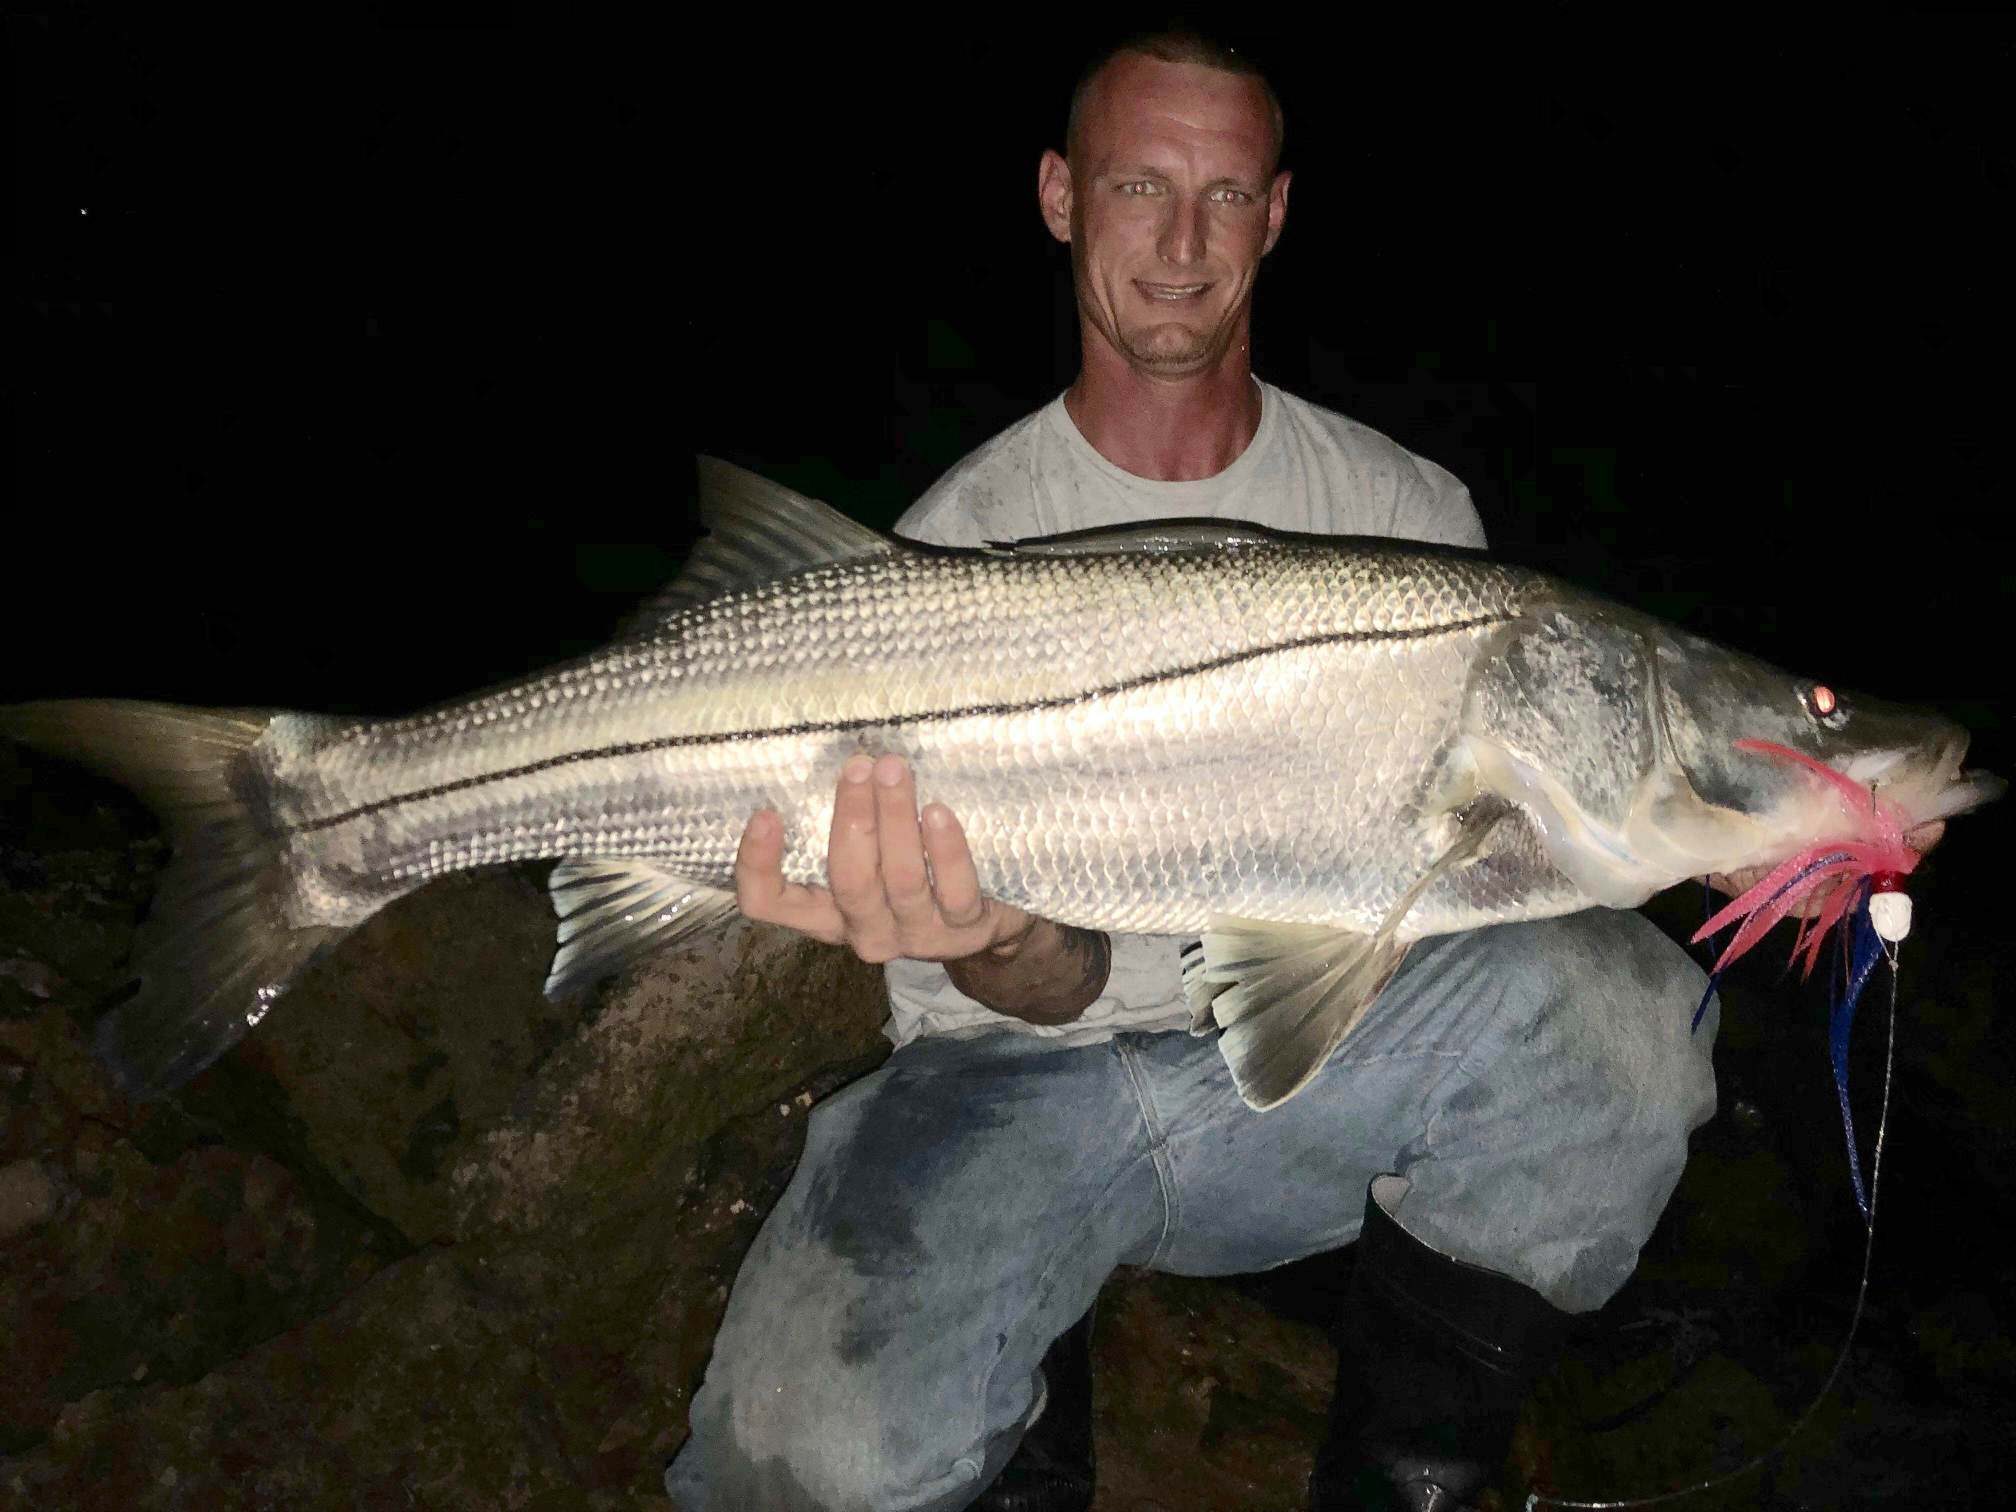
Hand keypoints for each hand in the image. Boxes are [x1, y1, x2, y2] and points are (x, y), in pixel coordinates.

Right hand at [734, 753, 1031, 964]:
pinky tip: (939, 813)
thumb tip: (839, 749)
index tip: (765, 813)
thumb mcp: (871, 856)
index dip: (758, 866)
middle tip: (858, 767)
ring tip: (896, 771)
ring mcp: (916, 935)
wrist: (985, 929)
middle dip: (851, 819)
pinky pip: (954, 891)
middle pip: (848, 881)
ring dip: (896, 819)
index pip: (769, 904)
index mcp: (827, 913)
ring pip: (901, 880)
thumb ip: (848, 821)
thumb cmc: (916, 874)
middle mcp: (865, 931)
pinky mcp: (964, 931)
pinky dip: (946, 850)